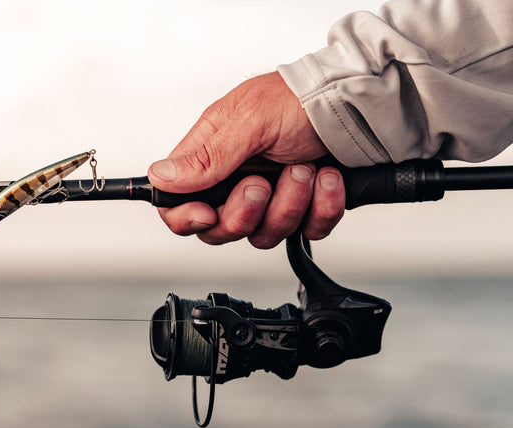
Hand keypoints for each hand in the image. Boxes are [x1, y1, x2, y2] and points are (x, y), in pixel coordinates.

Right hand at [148, 72, 344, 247]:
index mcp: (211, 155)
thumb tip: (160, 177)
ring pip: (263, 235)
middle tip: (262, 183)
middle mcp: (235, 180)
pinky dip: (321, 208)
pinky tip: (326, 179)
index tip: (208, 213)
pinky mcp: (303, 208)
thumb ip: (206, 157)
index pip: (176, 203)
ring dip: (289, 203)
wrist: (360, 105)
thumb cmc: (302, 99)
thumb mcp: (250, 121)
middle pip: (218, 229)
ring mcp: (270, 197)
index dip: (187, 218)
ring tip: (303, 168)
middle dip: (245, 213)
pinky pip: (305, 232)